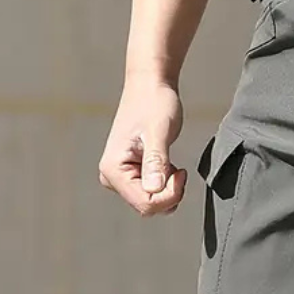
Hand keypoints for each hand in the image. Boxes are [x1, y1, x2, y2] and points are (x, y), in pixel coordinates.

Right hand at [99, 75, 186, 216]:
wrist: (151, 87)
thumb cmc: (154, 103)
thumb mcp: (159, 132)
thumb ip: (156, 161)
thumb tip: (153, 189)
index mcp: (112, 169)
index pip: (145, 204)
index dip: (169, 195)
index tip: (181, 172)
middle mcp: (112, 177)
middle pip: (147, 207)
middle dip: (169, 193)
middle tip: (178, 168)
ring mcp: (121, 177)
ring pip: (152, 203)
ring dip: (169, 190)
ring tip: (172, 164)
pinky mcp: (131, 175)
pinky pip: (153, 195)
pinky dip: (167, 185)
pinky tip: (168, 165)